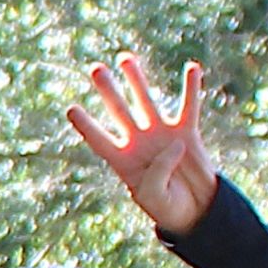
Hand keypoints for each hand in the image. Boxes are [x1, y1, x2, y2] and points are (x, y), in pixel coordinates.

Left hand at [69, 50, 223, 236]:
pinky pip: (188, 105)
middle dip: (108, 90)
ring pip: (146, 100)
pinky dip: (191, 87)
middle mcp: (138, 141)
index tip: (72, 109)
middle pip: (118, 110)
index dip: (86, 125)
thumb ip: (158, 173)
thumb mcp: (155, 197)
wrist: (195, 209)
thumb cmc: (168, 206)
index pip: (99, 139)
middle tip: (96, 69)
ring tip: (125, 58)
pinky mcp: (186, 131)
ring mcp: (161, 133)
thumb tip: (174, 144)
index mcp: (122, 160)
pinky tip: (193, 67)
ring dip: (137, 79)